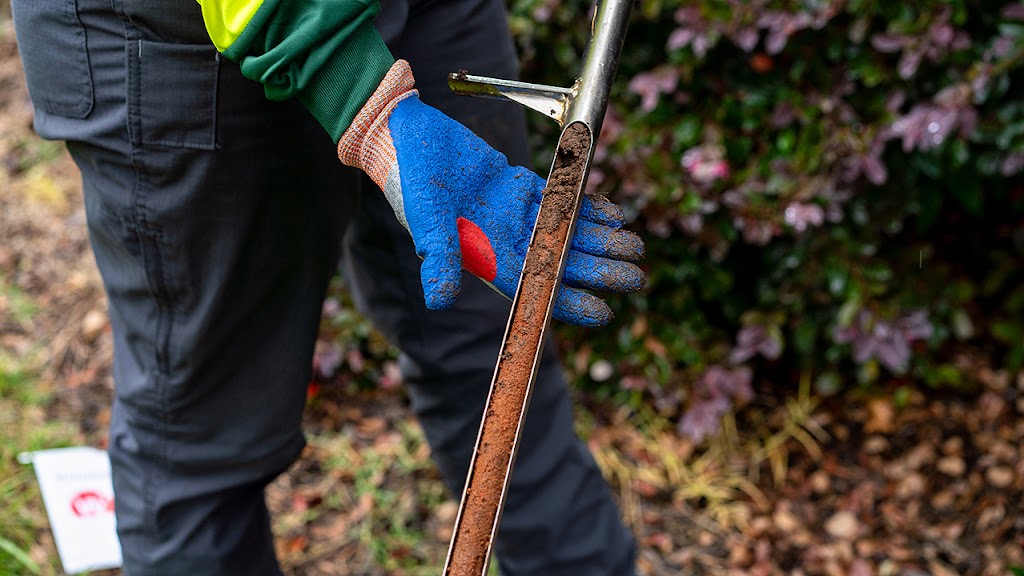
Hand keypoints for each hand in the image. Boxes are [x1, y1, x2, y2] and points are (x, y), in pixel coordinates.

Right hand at [339, 60, 644, 326]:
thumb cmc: (410, 181)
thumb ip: (438, 258)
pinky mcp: (519, 186)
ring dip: (600, 239)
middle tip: (637, 277)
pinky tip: (613, 211)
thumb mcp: (425, 221)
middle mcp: (505, 240)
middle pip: (562, 261)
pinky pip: (561, 200)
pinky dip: (586, 205)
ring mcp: (514, 213)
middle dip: (599, 269)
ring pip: (567, 232)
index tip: (605, 311)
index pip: (535, 286)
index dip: (570, 301)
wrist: (405, 137)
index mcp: (486, 256)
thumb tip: (439, 301)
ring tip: (635, 245)